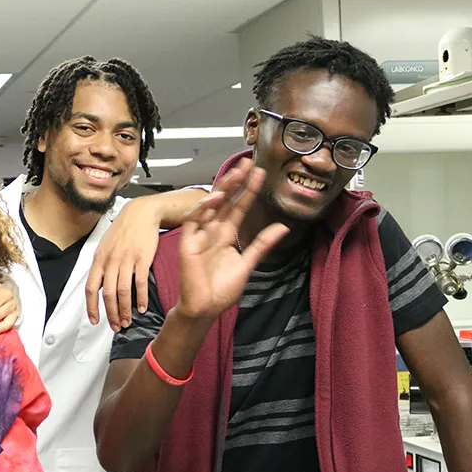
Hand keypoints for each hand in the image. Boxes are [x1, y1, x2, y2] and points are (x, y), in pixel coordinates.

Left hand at [85, 196, 161, 331]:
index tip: (95, 320)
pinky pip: (140, 283)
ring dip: (125, 310)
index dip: (92, 307)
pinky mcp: (143, 259)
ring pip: (123, 292)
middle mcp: (111, 261)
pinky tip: (143, 308)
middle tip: (116, 326)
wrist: (141, 213)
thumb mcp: (106, 246)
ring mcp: (127, 260)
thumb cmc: (123, 230)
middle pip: (108, 294)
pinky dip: (141, 298)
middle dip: (111, 314)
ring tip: (128, 321)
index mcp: (99, 259)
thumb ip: (102, 266)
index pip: (91, 288)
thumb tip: (99, 286)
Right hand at [176, 160, 287, 321]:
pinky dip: (203, 209)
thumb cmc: (221, 290)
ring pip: (210, 206)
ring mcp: (199, 236)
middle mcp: (212, 231)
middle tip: (247, 164)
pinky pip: (194, 221)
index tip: (260, 174)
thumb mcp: (248, 264)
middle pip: (225, 201)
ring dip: (222, 189)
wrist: (205, 308)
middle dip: (235, 182)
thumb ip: (262, 244)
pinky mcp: (188, 243)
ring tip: (236, 174)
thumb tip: (282, 227)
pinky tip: (215, 198)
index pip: (239, 207)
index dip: (249, 190)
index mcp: (226, 235)